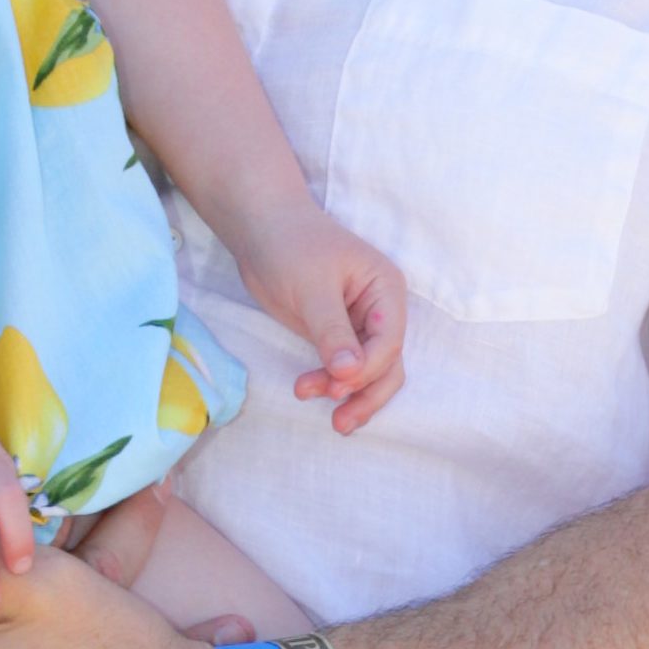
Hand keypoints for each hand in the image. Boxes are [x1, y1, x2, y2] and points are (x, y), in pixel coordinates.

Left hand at [242, 201, 408, 434]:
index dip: (367, 369)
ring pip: (368, 372)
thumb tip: (350, 373)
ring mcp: (360, 324)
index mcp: (385, 290)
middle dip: (365, 393)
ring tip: (312, 400)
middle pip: (387, 364)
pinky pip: (344, 368)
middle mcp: (380, 310)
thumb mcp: (312, 288)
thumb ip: (332, 332)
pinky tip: (309, 390)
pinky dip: (331, 383)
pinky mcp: (336, 335)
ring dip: (347, 393)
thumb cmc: (290, 245)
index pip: (389, 341)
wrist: (260, 228)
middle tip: (339, 421)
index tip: (337, 384)